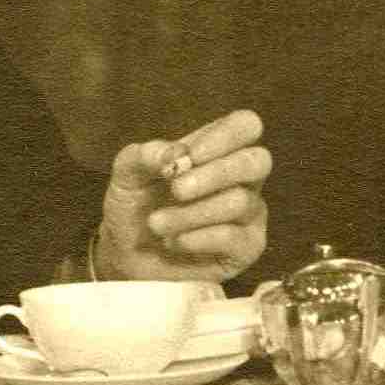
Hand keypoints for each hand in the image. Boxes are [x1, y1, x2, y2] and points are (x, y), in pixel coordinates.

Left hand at [96, 108, 271, 281]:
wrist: (129, 258)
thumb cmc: (135, 208)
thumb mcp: (127, 176)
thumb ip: (144, 155)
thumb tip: (174, 153)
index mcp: (218, 149)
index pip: (245, 126)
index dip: (224, 137)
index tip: (189, 156)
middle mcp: (242, 178)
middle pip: (258, 161)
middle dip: (215, 174)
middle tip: (176, 190)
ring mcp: (249, 213)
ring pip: (238, 202)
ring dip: (189, 213)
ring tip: (156, 224)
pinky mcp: (247, 248)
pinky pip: (233, 237)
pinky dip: (196, 238)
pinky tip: (173, 241)